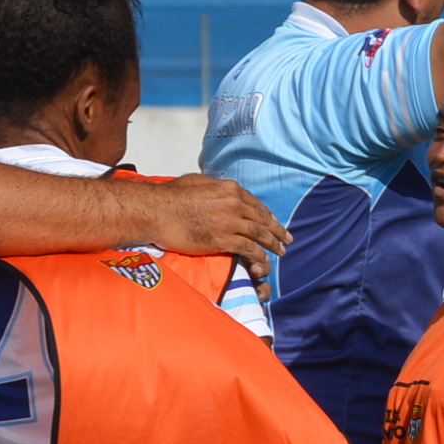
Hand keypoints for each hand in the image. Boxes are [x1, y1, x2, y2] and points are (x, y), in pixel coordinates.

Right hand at [132, 174, 291, 289]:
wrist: (156, 211)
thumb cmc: (170, 196)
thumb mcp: (196, 182)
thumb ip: (213, 187)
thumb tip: (217, 189)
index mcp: (229, 189)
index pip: (255, 204)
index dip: (268, 215)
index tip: (274, 223)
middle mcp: (233, 203)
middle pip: (262, 219)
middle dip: (277, 231)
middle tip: (287, 239)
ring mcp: (229, 222)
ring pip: (259, 234)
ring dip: (273, 244)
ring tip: (281, 252)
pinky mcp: (223, 239)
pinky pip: (248, 249)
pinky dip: (259, 256)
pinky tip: (265, 261)